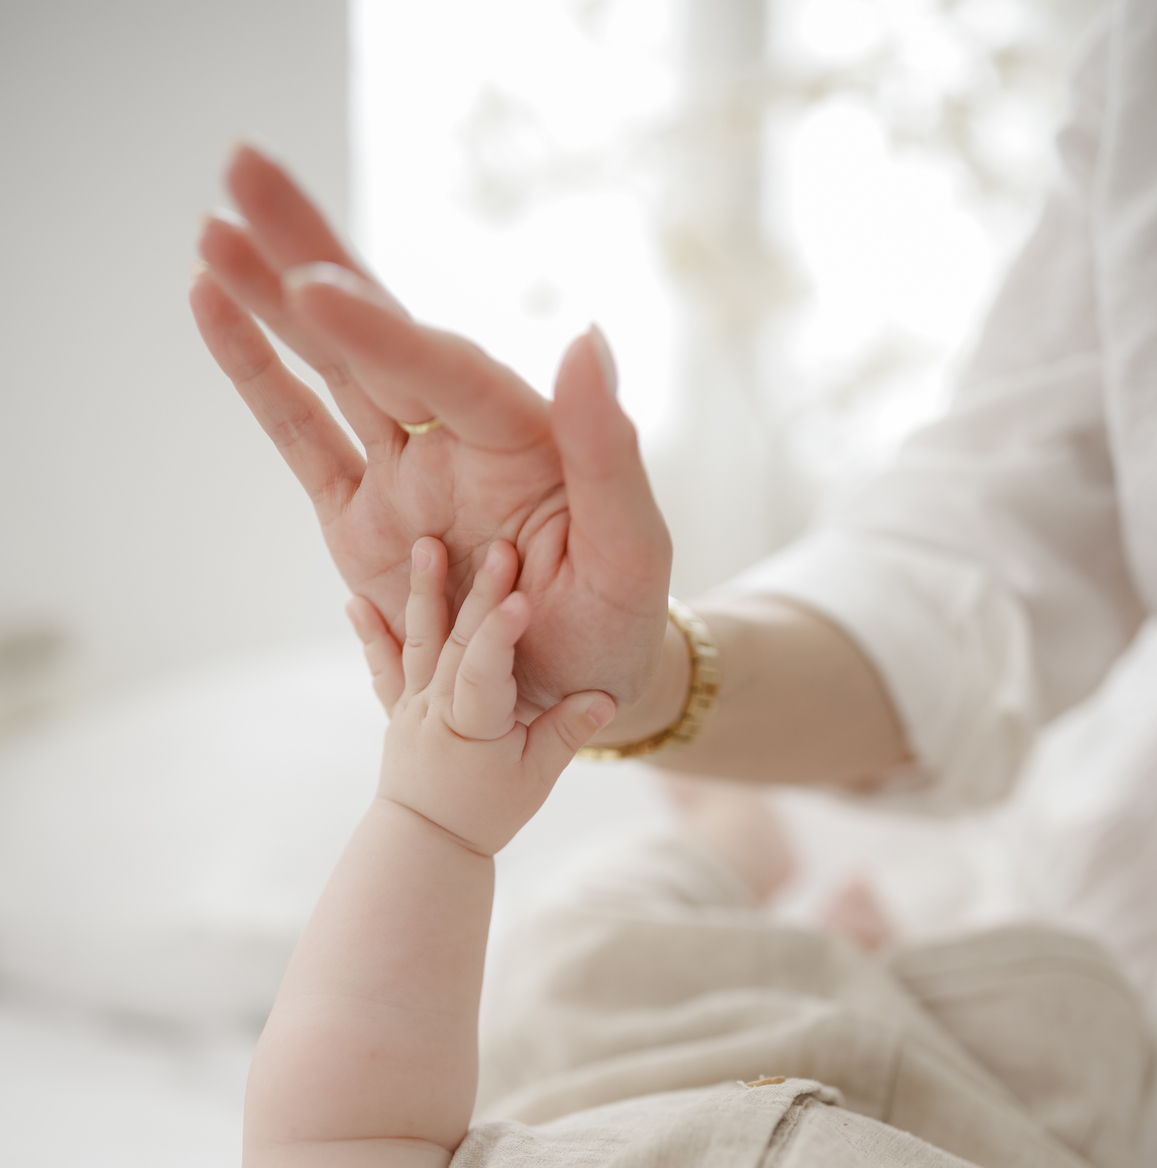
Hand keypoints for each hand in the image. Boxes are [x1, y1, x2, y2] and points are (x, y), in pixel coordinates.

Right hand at [190, 146, 672, 713]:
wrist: (580, 692)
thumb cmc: (617, 623)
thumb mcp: (630, 550)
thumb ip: (607, 450)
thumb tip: (586, 334)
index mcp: (523, 436)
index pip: (443, 372)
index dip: (379, 331)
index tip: (316, 287)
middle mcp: (457, 436)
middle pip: (375, 330)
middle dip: (311, 252)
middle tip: (242, 168)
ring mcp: (403, 473)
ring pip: (328, 369)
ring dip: (268, 299)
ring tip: (208, 229)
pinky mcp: (360, 517)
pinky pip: (302, 438)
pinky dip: (259, 377)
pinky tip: (213, 308)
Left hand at [349, 536, 614, 853]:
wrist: (426, 842)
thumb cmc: (487, 812)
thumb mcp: (537, 779)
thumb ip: (567, 734)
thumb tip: (606, 699)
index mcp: (473, 726)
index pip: (487, 672)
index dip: (502, 634)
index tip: (521, 598)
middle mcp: (437, 709)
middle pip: (459, 644)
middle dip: (480, 593)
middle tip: (499, 547)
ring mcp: (413, 705)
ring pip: (419, 642)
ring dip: (423, 592)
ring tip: (425, 545)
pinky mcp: (400, 707)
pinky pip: (384, 666)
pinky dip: (371, 633)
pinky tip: (354, 601)